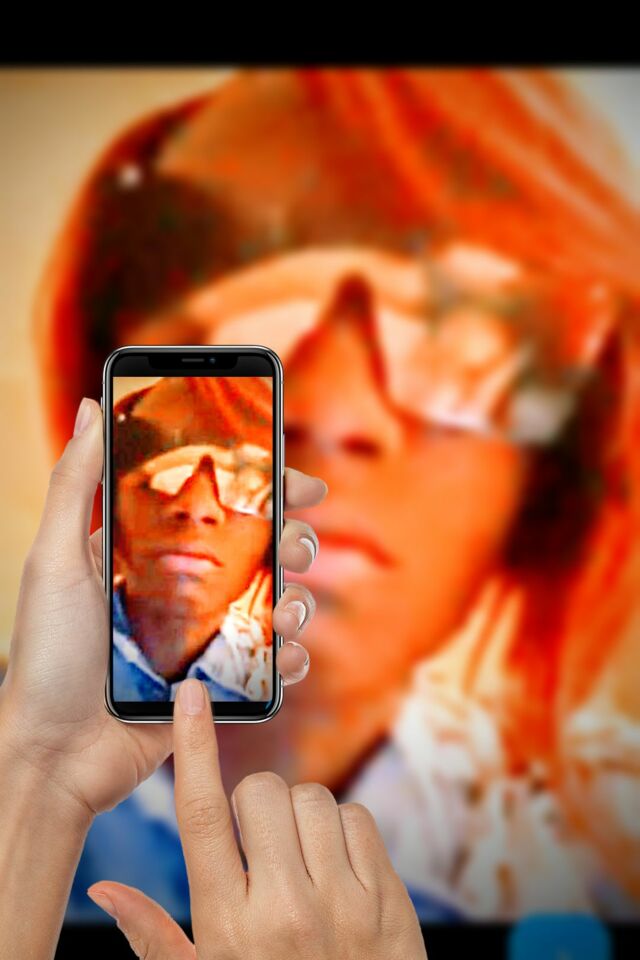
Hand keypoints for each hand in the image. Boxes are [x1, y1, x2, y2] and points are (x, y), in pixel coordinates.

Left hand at [0, 397, 324, 819]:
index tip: (299, 480)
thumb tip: (91, 404)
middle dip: (294, 541)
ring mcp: (208, 636)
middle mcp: (188, 587)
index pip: (221, 504)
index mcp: (154, 550)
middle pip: (264, 549)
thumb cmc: (45, 654)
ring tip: (287, 611)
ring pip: (279, 603)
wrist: (52, 754)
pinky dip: (294, 658)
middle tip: (295, 545)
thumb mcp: (54, 559)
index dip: (266, 486)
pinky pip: (275, 664)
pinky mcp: (220, 682)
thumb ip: (75, 482)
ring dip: (300, 600)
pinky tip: (289, 658)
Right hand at [88, 678, 427, 959]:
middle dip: (254, 803)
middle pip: (261, 793)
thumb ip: (154, 938)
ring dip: (299, 816)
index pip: (201, 817)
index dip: (194, 748)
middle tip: (258, 844)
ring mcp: (344, 902)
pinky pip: (358, 819)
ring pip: (313, 799)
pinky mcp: (388, 899)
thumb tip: (105, 887)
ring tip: (298, 861)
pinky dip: (342, 830)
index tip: (192, 697)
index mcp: (229, 927)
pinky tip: (335, 869)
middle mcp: (286, 908)